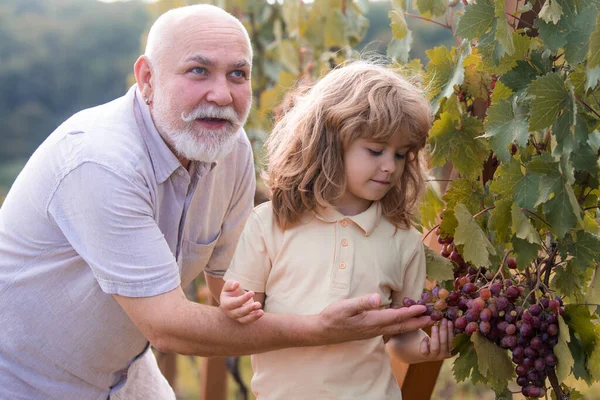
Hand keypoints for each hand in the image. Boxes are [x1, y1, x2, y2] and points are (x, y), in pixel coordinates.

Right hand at [219, 280, 263, 323]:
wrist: (235, 297)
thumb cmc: (232, 289)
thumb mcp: (229, 284)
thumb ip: (231, 283)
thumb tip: (236, 284)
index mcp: (225, 303)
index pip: (234, 302)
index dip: (243, 298)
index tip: (252, 292)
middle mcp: (230, 312)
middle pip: (239, 312)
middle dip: (249, 309)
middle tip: (258, 304)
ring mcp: (237, 317)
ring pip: (244, 319)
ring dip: (253, 316)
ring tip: (261, 312)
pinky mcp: (244, 319)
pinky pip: (249, 320)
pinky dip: (255, 317)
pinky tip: (261, 312)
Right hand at [318, 293, 433, 341]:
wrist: (322, 331)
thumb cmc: (333, 316)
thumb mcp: (345, 306)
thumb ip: (362, 302)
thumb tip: (377, 298)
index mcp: (371, 321)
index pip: (396, 317)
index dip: (411, 312)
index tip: (424, 308)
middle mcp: (375, 329)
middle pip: (401, 326)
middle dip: (418, 322)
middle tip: (434, 318)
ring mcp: (373, 332)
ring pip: (397, 329)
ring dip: (411, 325)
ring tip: (424, 321)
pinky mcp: (370, 332)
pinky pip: (390, 330)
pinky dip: (401, 326)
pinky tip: (403, 323)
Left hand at [419, 319, 453, 360]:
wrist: (418, 347)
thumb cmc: (433, 338)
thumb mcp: (440, 334)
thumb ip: (446, 329)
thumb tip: (450, 318)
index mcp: (450, 350)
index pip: (453, 341)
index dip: (451, 331)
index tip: (449, 321)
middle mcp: (443, 355)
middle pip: (444, 343)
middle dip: (444, 331)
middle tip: (443, 320)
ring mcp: (433, 356)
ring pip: (435, 347)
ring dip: (435, 336)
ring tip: (434, 326)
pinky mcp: (424, 355)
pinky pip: (425, 351)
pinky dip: (425, 343)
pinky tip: (425, 337)